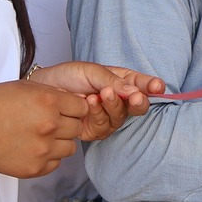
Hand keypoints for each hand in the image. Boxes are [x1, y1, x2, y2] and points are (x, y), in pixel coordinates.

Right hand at [0, 81, 88, 176]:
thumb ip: (51, 92)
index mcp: (48, 102)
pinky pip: (56, 163)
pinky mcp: (36, 168)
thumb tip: (72, 99)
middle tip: (46, 122)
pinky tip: (31, 148)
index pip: (82, 107)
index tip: (62, 109)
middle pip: (77, 127)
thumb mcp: (23, 87)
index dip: (72, 107)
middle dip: (66, 124)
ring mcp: (43, 149)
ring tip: (39, 136)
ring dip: (59, 141)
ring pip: (70, 147)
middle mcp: (50, 126)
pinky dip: (48, 157)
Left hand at [30, 62, 163, 141]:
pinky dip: (98, 114)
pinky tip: (90, 103)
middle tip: (137, 97)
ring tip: (102, 93)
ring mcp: (106, 117)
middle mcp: (116, 101)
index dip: (151, 86)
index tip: (158, 86)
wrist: (43, 89)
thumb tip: (134, 91)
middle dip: (139, 102)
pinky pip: (102, 127)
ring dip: (114, 106)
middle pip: (137, 107)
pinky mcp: (92, 130)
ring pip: (120, 118)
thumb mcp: (91, 71)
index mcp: (120, 82)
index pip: (141, 85)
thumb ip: (113, 81)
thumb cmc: (67, 76)